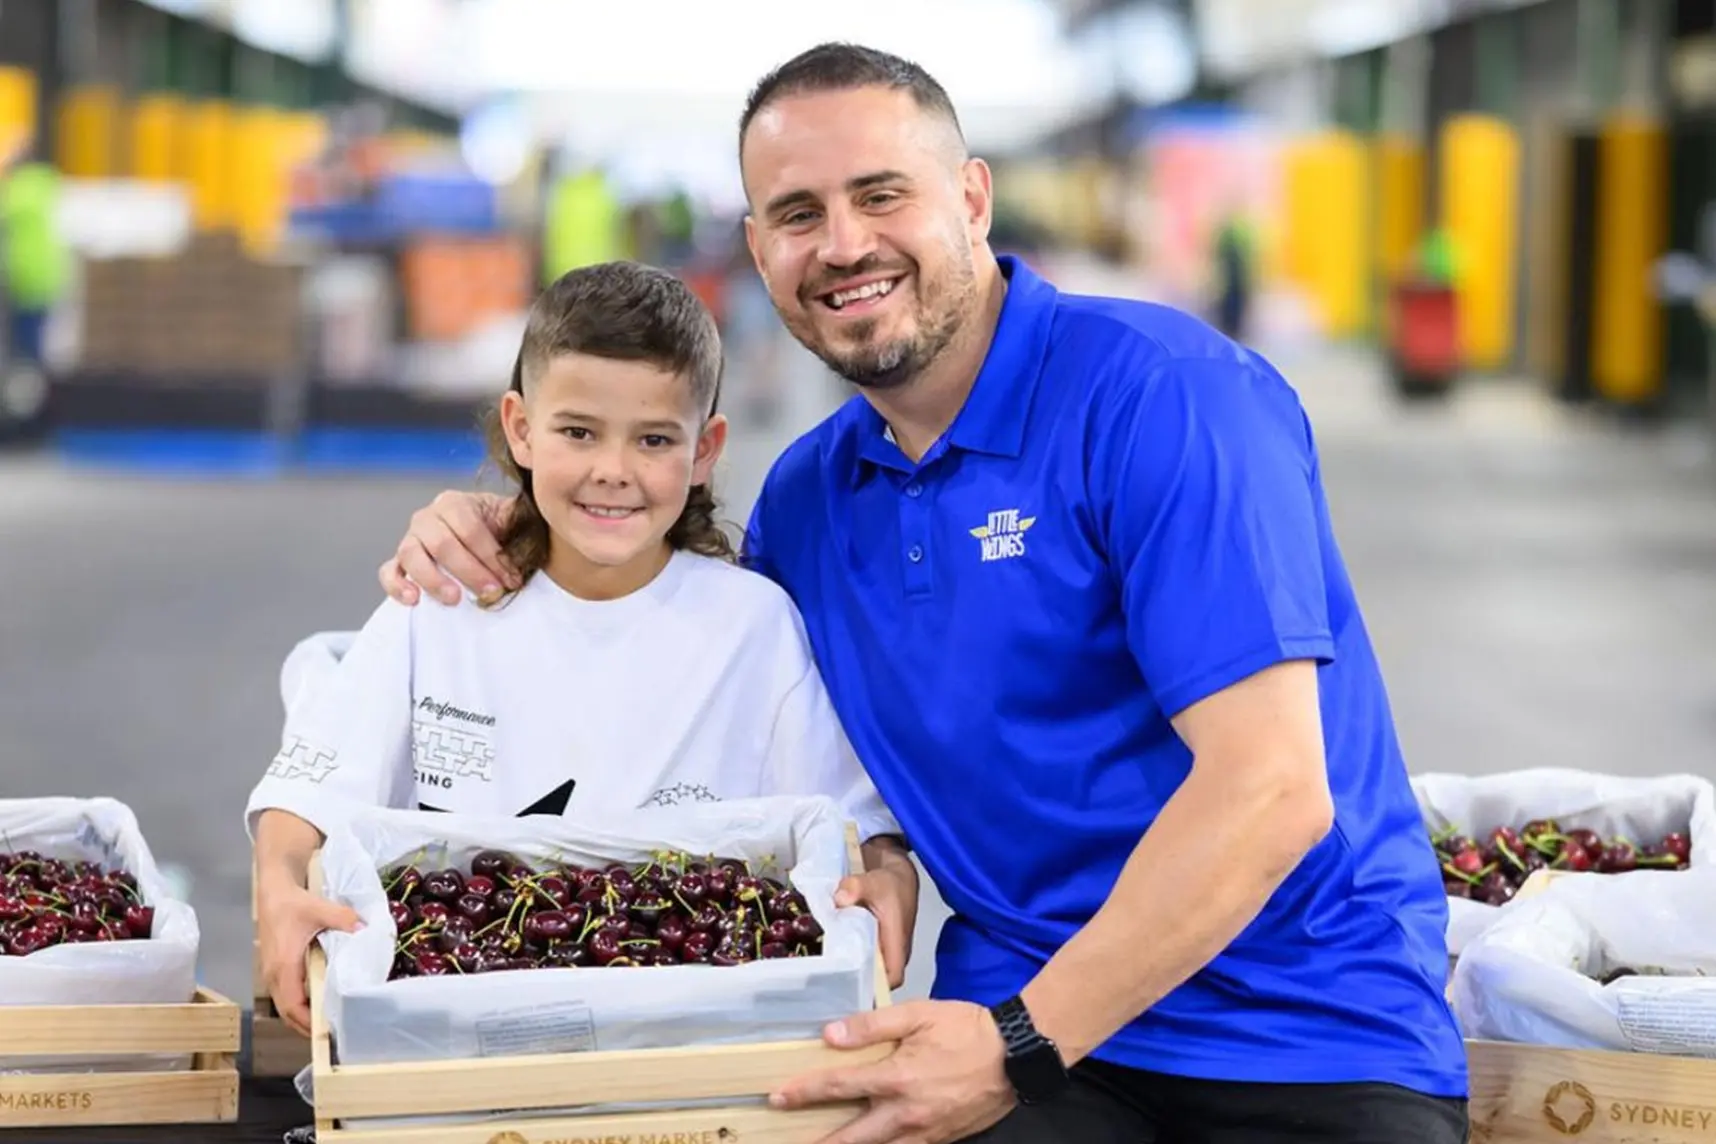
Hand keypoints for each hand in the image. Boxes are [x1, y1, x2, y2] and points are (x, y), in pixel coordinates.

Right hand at [257, 875, 362, 1036]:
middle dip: (305, 1027)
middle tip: (330, 1036)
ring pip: (283, 1006)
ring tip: (324, 1025)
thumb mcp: (319, 908)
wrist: (272, 892)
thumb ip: (343, 919)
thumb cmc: (293, 903)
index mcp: (283, 966)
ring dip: (300, 1018)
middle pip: (286, 1012)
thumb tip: (364, 929)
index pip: (293, 1005)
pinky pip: (283, 996)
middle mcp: (273, 974)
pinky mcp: (272, 969)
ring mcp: (270, 973)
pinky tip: (313, 1004)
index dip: (308, 1021)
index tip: (327, 1031)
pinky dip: (296, 1006)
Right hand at [379, 490, 517, 605]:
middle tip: (492, 593)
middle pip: (443, 544)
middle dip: (470, 571)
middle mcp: (427, 517)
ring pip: (412, 556)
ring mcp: (410, 539)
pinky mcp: (399, 562)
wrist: (481, 540)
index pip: (470, 528)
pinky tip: (413, 600)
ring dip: (434, 580)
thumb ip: (520, 522)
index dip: (492, 556)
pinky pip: (389, 572)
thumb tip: (541, 531)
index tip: (512, 580)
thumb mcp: (512, 520)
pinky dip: (397, 585)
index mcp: (455, 503)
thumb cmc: (500, 531)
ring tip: (455, 599)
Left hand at [771, 1000, 1014, 1143]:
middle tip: (792, 1142)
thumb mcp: (919, 1015)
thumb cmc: (967, 1030)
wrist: (1017, 1056)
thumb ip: (873, 1025)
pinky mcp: (940, 1141)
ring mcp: (924, 1134)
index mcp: (896, 1078)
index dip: (804, 1092)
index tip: (777, 1097)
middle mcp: (905, 1114)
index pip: (839, 1087)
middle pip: (851, 1139)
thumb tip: (831, 1034)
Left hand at [837, 856, 918, 988]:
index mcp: (897, 944)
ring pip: (870, 975)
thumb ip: (856, 888)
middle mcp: (894, 955)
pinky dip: (849, 963)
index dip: (873, 989)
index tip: (847, 988)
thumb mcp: (873, 881)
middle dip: (855, 986)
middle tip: (825, 985)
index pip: (891, 978)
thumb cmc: (889, 884)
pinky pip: (865, 964)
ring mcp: (887, 954)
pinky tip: (829, 961)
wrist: (898, 879)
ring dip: (851, 975)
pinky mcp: (879, 950)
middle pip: (878, 983)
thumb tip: (839, 899)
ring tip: (823, 977)